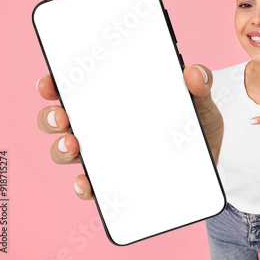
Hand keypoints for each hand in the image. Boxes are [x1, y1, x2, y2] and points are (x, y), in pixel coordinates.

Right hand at [37, 64, 222, 200]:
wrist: (210, 163)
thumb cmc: (197, 125)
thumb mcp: (201, 102)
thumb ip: (200, 84)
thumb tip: (193, 74)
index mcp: (117, 99)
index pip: (78, 87)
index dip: (56, 84)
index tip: (50, 84)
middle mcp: (104, 125)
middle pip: (63, 119)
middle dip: (52, 117)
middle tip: (61, 116)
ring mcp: (107, 154)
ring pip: (68, 151)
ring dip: (61, 149)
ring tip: (73, 146)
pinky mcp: (116, 181)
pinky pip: (91, 186)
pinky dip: (84, 186)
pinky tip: (88, 183)